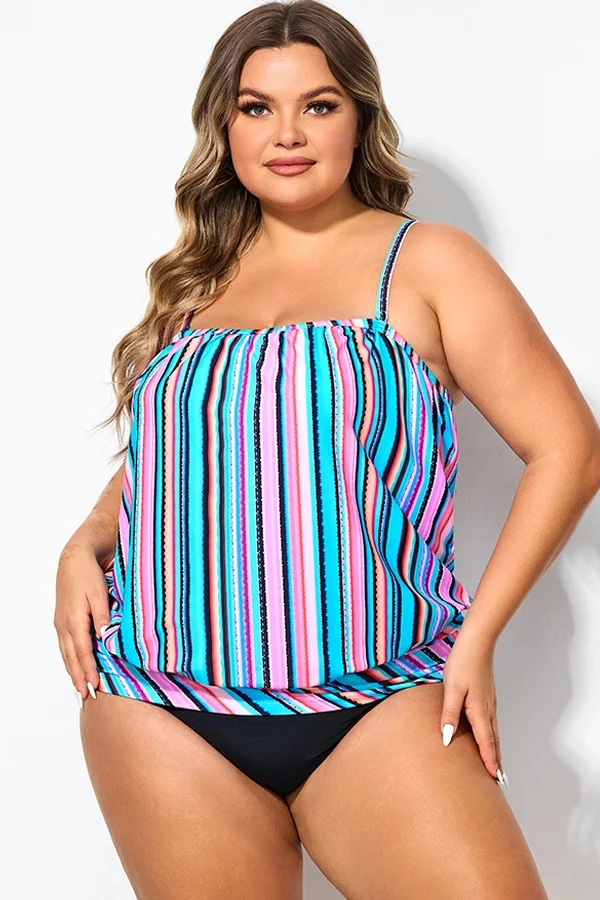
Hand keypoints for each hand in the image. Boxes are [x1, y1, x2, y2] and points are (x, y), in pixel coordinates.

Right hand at [54, 542, 110, 704]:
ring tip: (79, 688)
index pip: (82, 652)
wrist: (73, 559)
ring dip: (73, 672)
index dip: (89, 670)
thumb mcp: (99, 593)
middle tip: (86, 697)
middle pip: (72, 658)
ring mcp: (61, 624)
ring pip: (66, 654)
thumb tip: (105, 638)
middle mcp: (64, 625)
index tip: (95, 686)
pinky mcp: (62, 621)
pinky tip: (74, 667)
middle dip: (79, 678)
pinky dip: (69, 660)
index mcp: (75, 620)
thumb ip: (103, 616)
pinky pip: (65, 646)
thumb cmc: (88, 575)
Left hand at [440, 628, 507, 789]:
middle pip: (494, 741)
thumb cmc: (463, 663)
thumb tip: (446, 738)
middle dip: (496, 761)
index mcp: (479, 711)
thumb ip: (449, 715)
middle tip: (500, 780)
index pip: (486, 743)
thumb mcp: (451, 690)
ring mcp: (489, 703)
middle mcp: (488, 710)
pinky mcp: (486, 696)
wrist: (477, 643)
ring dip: (495, 749)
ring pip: (493, 732)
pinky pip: (490, 722)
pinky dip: (492, 735)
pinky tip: (487, 735)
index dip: (490, 762)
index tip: (495, 780)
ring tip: (495, 764)